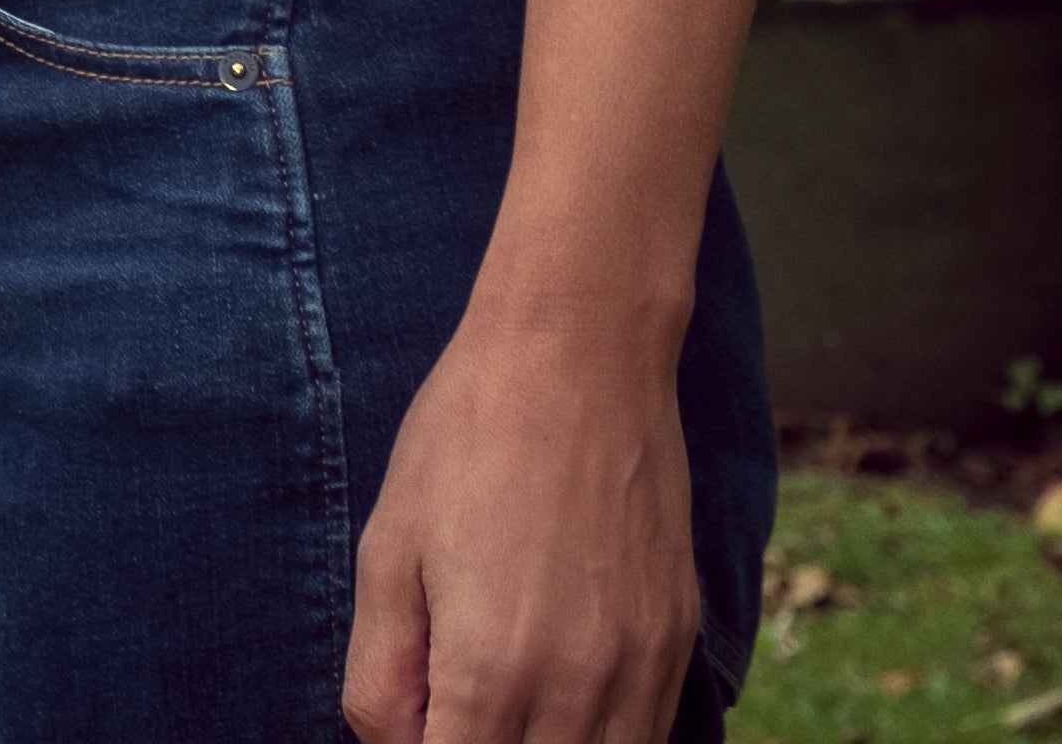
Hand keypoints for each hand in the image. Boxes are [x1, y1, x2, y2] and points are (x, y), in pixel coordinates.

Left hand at [340, 300, 697, 743]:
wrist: (580, 355)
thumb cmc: (465, 439)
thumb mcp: (387, 552)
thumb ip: (382, 674)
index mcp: (490, 669)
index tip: (415, 717)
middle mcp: (578, 686)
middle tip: (447, 700)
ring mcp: (642, 668)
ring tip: (499, 696)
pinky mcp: (679, 641)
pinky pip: (648, 735)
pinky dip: (600, 736)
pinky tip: (558, 696)